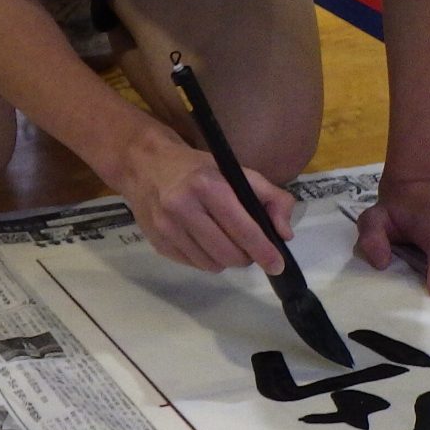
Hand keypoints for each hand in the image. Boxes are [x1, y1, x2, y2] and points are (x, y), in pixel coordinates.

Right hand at [119, 134, 291, 274]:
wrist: (145, 164)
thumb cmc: (196, 168)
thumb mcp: (235, 170)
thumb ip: (270, 197)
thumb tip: (284, 233)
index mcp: (207, 186)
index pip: (242, 228)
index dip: (263, 250)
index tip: (277, 265)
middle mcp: (183, 207)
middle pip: (228, 253)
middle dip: (246, 257)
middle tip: (250, 248)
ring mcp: (167, 228)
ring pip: (211, 264)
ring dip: (226, 260)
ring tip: (227, 242)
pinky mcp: (158, 243)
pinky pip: (194, 265)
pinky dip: (207, 259)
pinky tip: (205, 242)